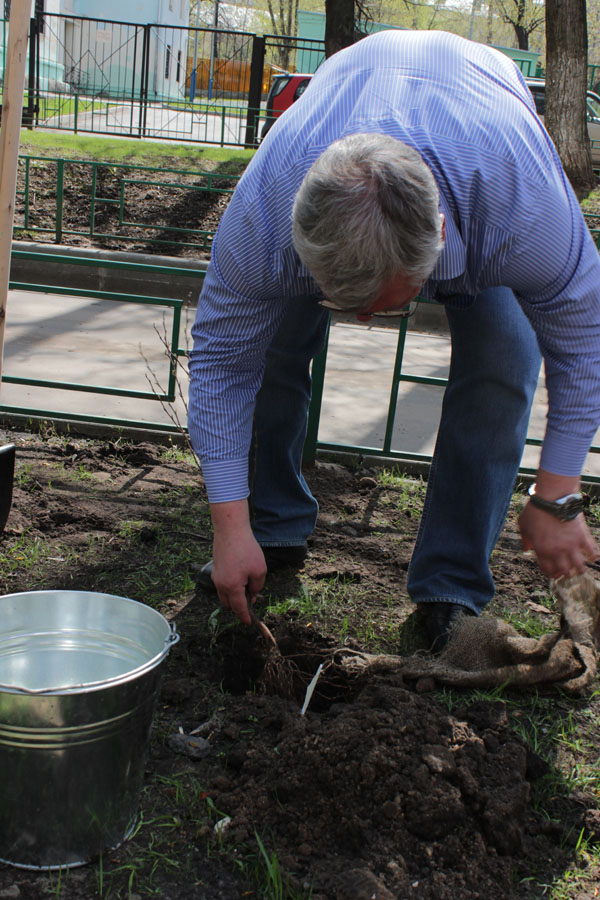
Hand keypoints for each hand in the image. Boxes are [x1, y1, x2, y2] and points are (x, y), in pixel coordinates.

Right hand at [210, 500, 266, 623]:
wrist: (230, 530)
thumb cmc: (246, 549)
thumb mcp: (259, 570)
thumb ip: (257, 586)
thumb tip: (252, 594)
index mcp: (231, 588)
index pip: (238, 608)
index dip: (244, 617)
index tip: (249, 623)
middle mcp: (220, 585)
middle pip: (228, 604)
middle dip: (239, 606)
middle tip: (252, 600)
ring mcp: (216, 576)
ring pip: (224, 594)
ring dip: (234, 596)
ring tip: (248, 587)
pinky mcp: (216, 568)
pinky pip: (222, 584)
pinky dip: (230, 586)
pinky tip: (241, 577)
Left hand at [519, 501, 598, 578]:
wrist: (552, 497)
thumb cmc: (535, 510)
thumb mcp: (523, 525)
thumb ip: (525, 540)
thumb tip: (525, 549)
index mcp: (542, 550)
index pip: (548, 570)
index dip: (551, 573)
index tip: (553, 572)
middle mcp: (557, 551)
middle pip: (564, 571)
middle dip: (565, 573)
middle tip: (567, 571)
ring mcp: (571, 545)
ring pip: (579, 566)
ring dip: (579, 569)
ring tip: (579, 567)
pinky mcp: (582, 537)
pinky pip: (592, 552)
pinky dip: (593, 556)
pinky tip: (591, 556)